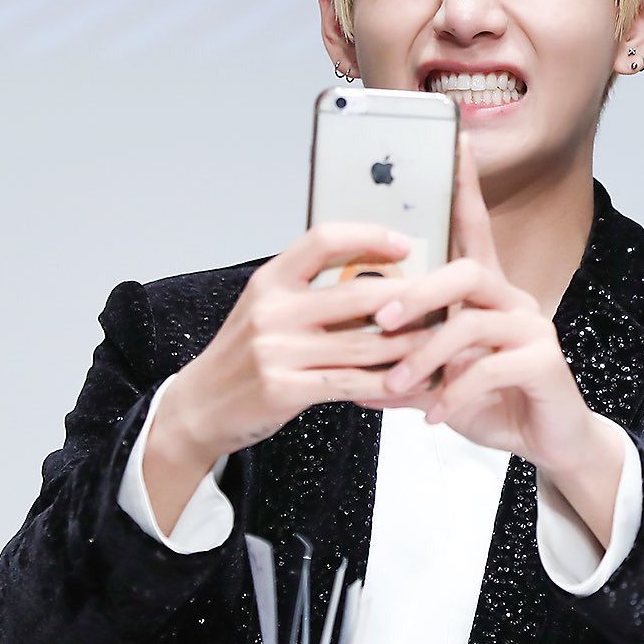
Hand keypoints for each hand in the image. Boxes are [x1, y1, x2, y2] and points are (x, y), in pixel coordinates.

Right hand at [154, 222, 437, 464]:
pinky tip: (413, 383)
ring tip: (442, 342)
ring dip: (411, 345)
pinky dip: (390, 384)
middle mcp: (273, 310)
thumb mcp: (266, 309)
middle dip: (410, 298)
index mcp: (269, 280)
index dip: (368, 236)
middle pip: (358, 294)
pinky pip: (353, 383)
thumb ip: (311, 291)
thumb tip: (379, 276)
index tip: (404, 244)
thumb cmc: (243, 355)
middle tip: (444, 300)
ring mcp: (277, 351)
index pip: (323, 240)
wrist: (198, 407)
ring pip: (365, 345)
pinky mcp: (285, 389)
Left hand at [356, 133, 595, 473]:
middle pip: (466, 271)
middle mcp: (512, 299)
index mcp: (486, 292)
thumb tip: (348, 369)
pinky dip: (453, 395)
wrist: (548, 439)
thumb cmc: (492, 400)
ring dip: (425, 356)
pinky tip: (433, 416)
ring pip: (472, 323)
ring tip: (396, 385)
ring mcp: (532, 328)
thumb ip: (404, 365)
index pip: (474, 226)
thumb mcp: (440, 379)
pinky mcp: (544, 362)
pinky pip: (489, 369)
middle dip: (417, 293)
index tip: (453, 140)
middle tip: (380, 320)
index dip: (464, 184)